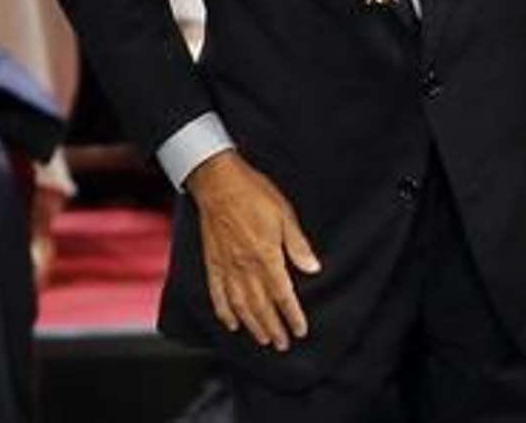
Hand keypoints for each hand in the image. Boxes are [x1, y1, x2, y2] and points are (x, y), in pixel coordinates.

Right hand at [186, 150, 320, 350]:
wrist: (219, 182)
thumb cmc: (254, 194)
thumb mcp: (285, 214)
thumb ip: (298, 244)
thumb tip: (313, 268)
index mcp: (266, 256)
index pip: (283, 294)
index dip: (292, 315)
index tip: (300, 330)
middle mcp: (245, 266)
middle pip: (261, 306)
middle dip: (274, 327)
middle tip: (283, 344)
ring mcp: (227, 266)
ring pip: (240, 305)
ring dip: (253, 325)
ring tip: (263, 339)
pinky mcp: (213, 262)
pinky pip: (217, 294)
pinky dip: (224, 311)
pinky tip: (231, 323)